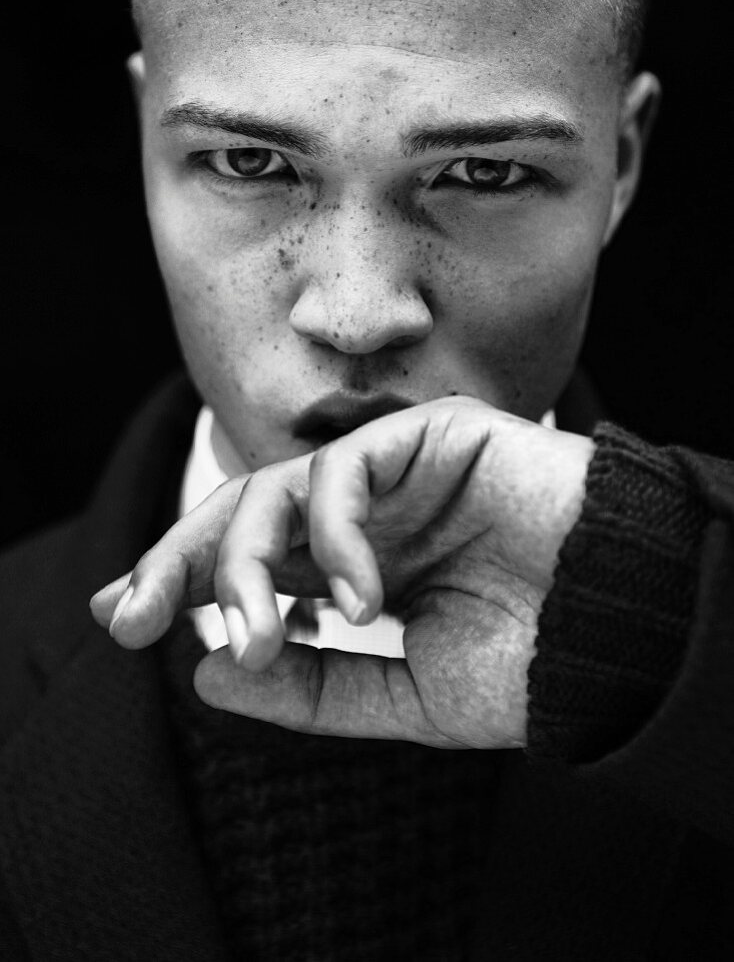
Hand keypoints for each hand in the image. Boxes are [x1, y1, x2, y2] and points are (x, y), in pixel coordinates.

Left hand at [90, 397, 593, 748]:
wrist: (621, 632)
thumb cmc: (530, 660)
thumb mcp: (404, 695)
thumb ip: (312, 688)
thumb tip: (209, 675)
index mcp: (361, 565)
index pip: (256, 559)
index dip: (186, 580)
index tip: (127, 617)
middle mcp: (370, 511)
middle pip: (246, 513)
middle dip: (182, 561)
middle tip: (133, 617)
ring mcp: (398, 470)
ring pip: (281, 487)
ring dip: (252, 561)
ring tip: (266, 632)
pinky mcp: (432, 433)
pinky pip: (346, 468)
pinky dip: (335, 531)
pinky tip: (363, 593)